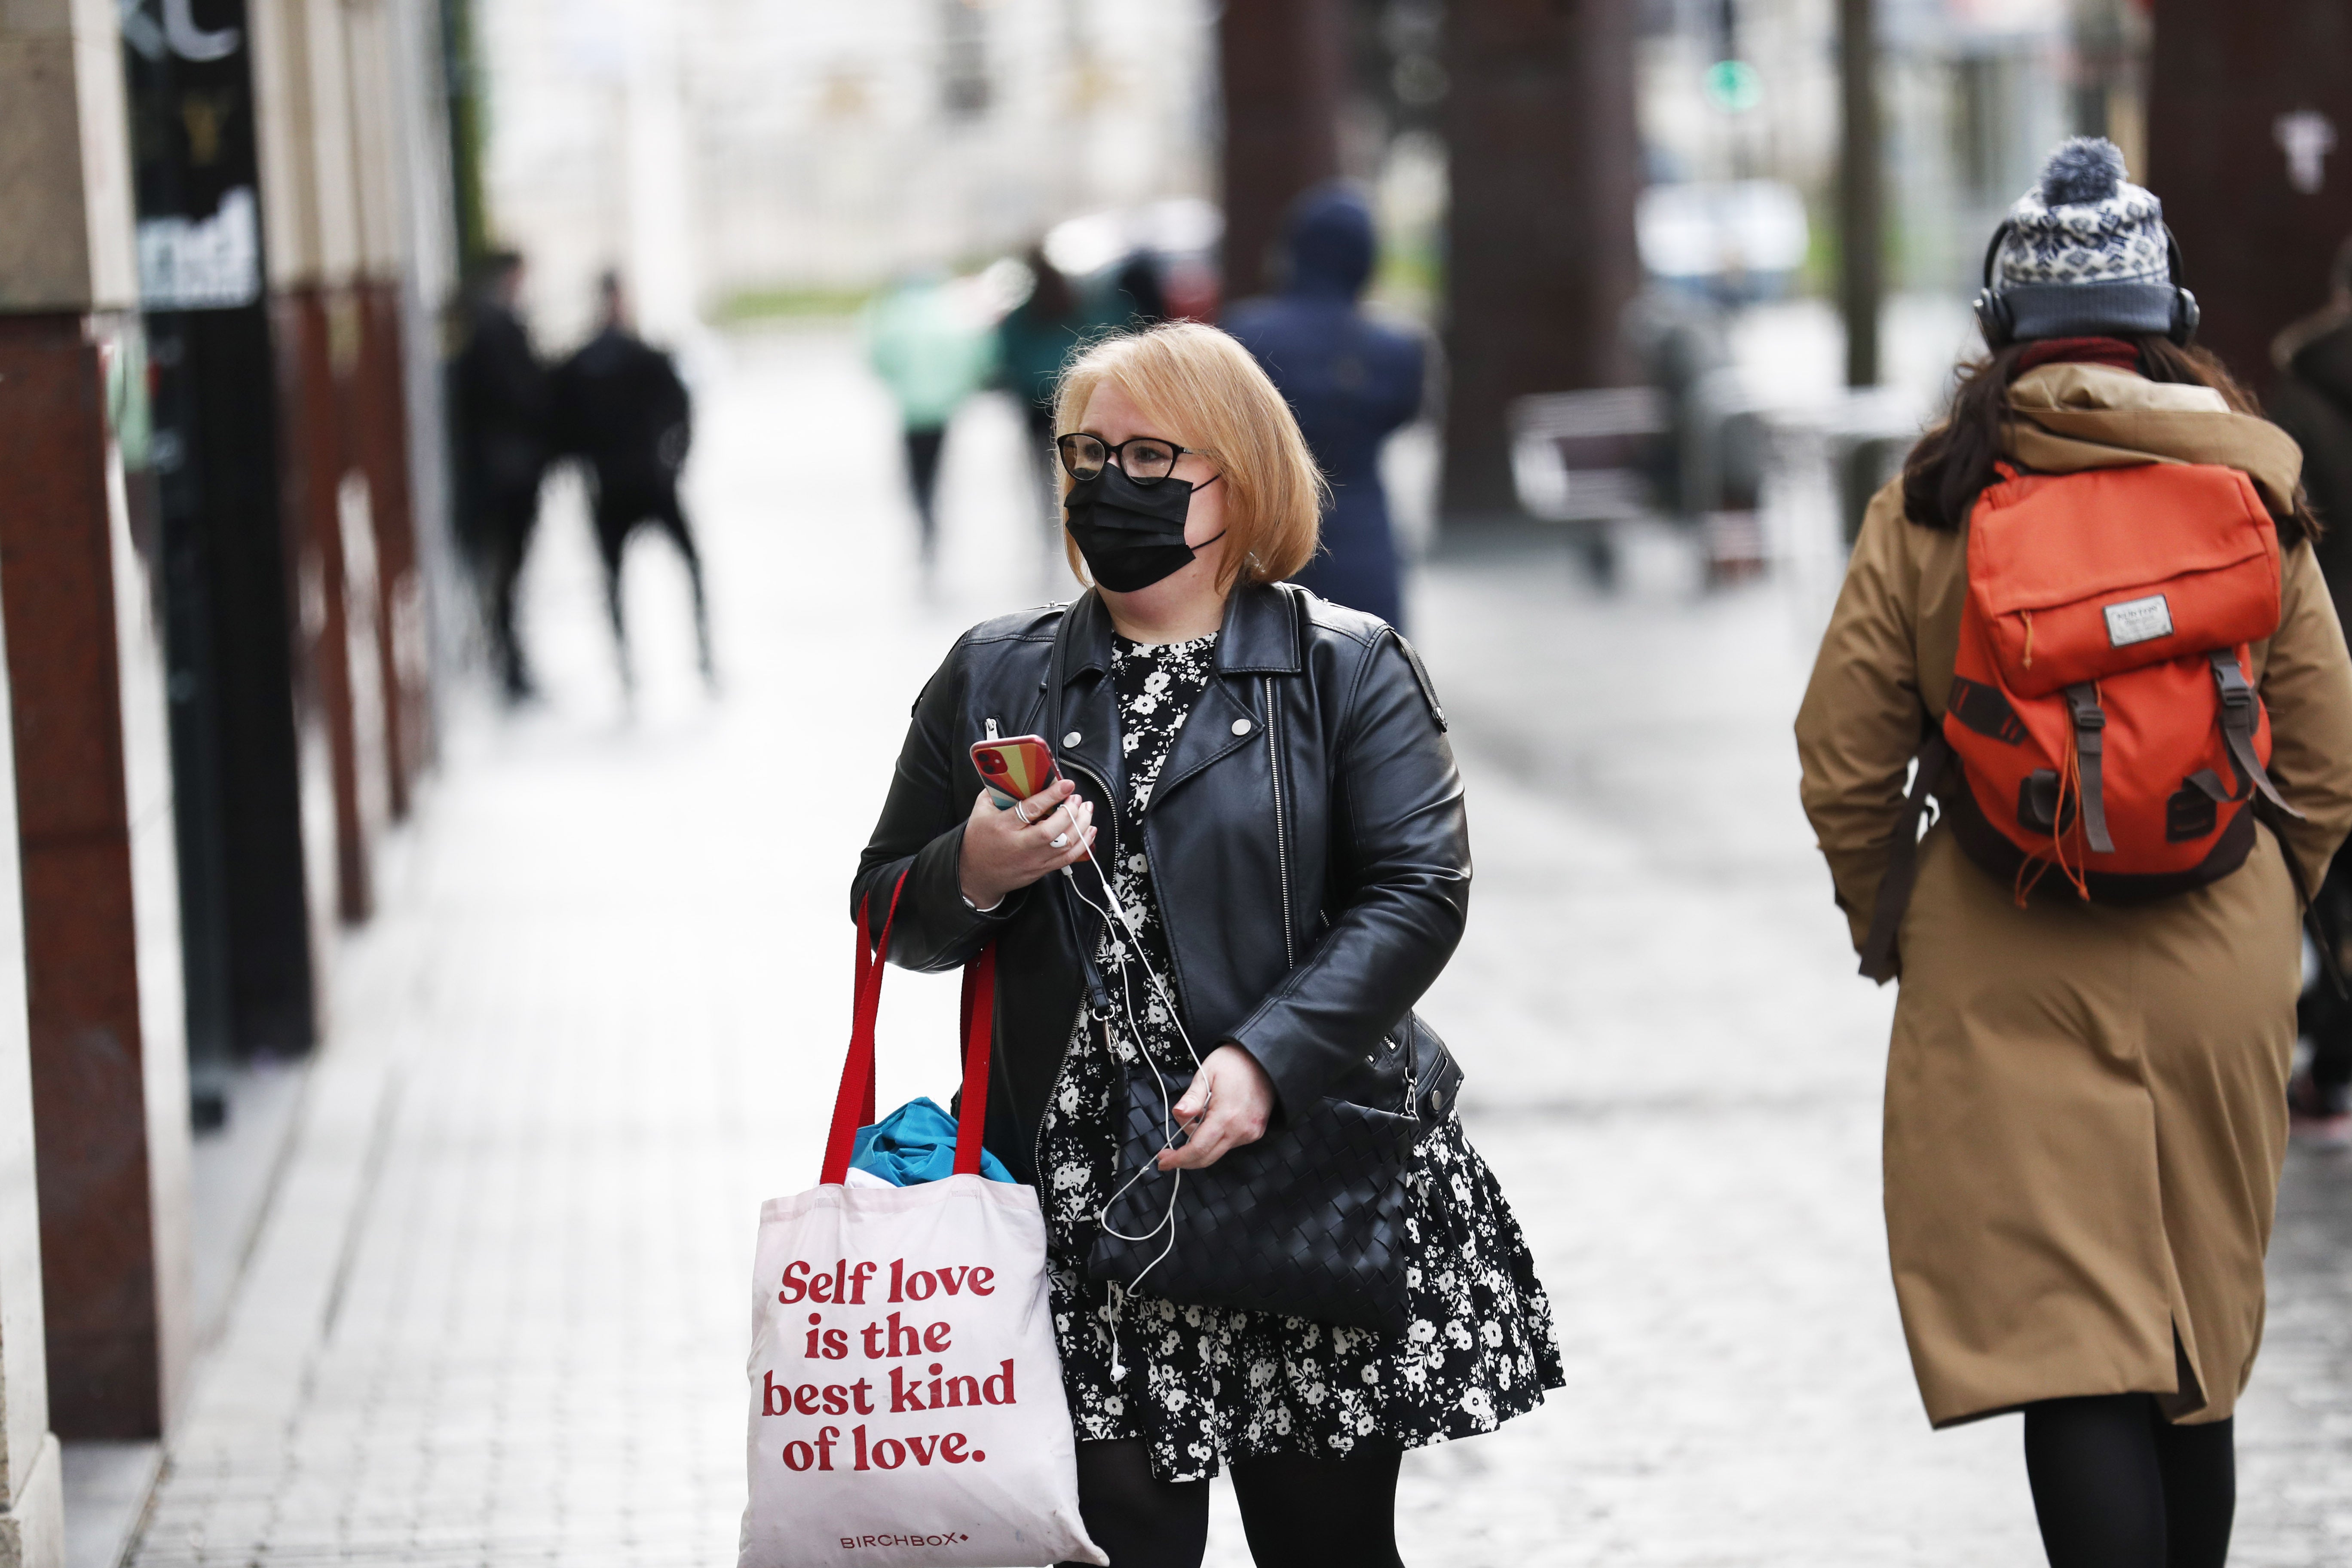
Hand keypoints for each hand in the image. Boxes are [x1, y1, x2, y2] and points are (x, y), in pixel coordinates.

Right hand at [959, 780, 1095, 909]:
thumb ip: (997, 792)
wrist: (977, 874)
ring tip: (1086, 809)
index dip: (1052, 795)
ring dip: (1081, 825)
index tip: (1067, 784)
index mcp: (1004, 826)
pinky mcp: (1042, 869)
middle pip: (1052, 830)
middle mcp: (1020, 845)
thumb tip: (1015, 774)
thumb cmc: (979, 840)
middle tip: (1076, 798)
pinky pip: (1068, 858)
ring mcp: (1033, 859)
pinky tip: (1089, 829)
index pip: (1031, 809)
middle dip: (1070, 811)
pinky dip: (1083, 843)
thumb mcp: (981, 811)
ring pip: (1065, 844)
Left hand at [1159, 1043, 1273, 1170]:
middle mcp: (1241, 1130)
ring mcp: (1250, 1133)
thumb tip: (1178, 1113)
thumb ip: (1192, 1098)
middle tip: (1169, 1152)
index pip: (1198, 1149)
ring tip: (1199, 1115)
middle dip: (1185, 1158)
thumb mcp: (1206, 1073)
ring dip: (1201, 1142)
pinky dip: (1215, 1137)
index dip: (1178, 1159)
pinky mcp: (1256, 1132)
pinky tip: (1213, 1118)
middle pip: (1207, 1158)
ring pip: (1217, 1151)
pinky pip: (1229, 1143)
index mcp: (1226, 1116)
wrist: (1264, 1059)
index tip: (1163, 1161)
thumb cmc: (1235, 1062)